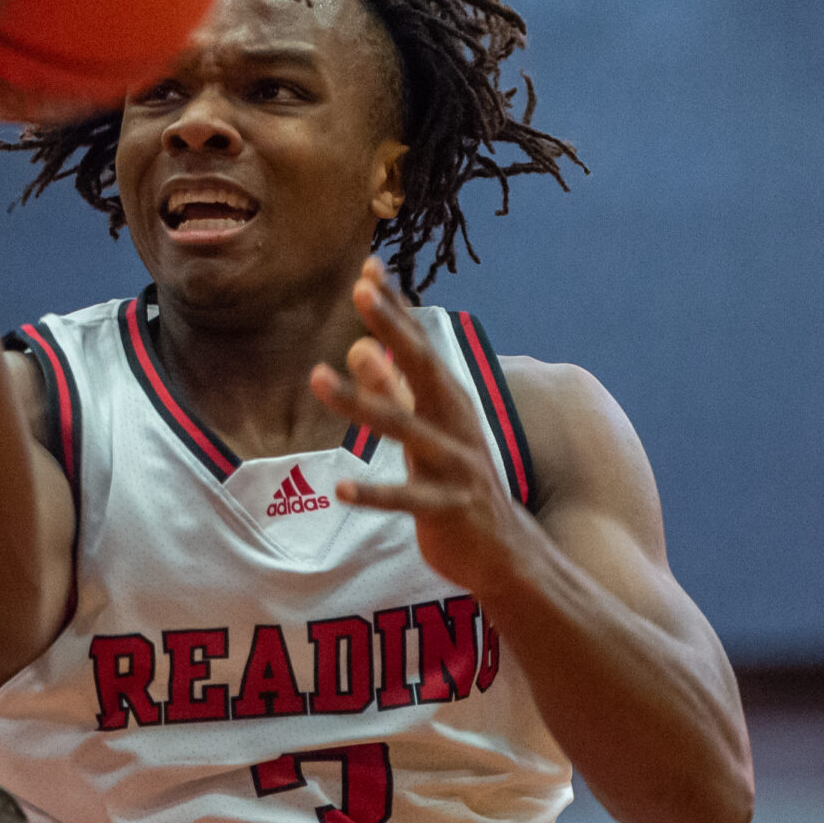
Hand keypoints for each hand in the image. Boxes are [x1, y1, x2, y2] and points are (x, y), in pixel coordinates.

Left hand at [310, 259, 538, 599]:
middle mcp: (456, 425)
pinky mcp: (448, 510)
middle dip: (393, 328)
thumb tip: (360, 347)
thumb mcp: (424, 431)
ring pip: (406, 429)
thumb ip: (393, 392)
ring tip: (316, 377)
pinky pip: (407, 500)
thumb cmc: (457, 484)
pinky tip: (340, 489)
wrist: (506, 554)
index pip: (418, 346)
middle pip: (423, 369)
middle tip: (360, 290)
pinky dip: (375, 494)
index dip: (396, 309)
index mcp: (448, 403)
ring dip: (361, 401)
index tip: (369, 268)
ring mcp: (455, 466)